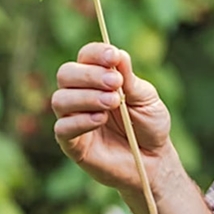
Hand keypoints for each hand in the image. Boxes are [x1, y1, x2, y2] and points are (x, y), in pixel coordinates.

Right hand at [52, 43, 171, 193]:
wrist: (153, 160)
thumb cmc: (149, 125)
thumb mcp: (146, 98)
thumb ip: (129, 78)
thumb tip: (117, 53)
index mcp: (98, 78)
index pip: (86, 56)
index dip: (96, 53)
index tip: (113, 57)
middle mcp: (80, 95)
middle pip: (65, 73)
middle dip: (89, 75)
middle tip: (115, 84)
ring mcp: (73, 119)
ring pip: (60, 99)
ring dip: (86, 97)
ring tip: (113, 102)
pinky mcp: (72, 144)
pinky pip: (62, 128)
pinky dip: (80, 121)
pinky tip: (101, 119)